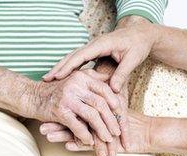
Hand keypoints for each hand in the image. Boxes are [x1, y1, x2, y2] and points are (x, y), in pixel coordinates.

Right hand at [30, 69, 123, 144]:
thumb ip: (93, 78)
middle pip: (100, 104)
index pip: (104, 89)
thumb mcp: (76, 78)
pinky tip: (89, 141)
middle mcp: (76, 85)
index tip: (121, 112)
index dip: (114, 101)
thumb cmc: (58, 89)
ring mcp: (67, 97)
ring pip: (92, 116)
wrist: (33, 96)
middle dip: (111, 120)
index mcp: (82, 76)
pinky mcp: (60, 110)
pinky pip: (77, 125)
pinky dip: (85, 135)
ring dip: (101, 130)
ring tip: (107, 138)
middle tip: (117, 131)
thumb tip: (112, 80)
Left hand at [40, 109, 153, 155]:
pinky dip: (80, 143)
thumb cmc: (129, 122)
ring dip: (63, 131)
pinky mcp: (110, 138)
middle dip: (58, 120)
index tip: (47, 110)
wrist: (148, 132)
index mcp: (99, 107)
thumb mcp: (112, 113)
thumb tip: (82, 101)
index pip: (79, 107)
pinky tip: (68, 145)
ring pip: (80, 128)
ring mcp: (104, 126)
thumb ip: (99, 107)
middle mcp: (100, 115)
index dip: (63, 108)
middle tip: (42, 122)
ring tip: (47, 134)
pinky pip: (93, 141)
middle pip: (76, 116)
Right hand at [43, 16, 158, 92]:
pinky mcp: (94, 51)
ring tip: (49, 78)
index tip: (57, 77)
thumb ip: (122, 74)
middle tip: (46, 79)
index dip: (68, 66)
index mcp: (101, 44)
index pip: (81, 56)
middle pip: (72, 55)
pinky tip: (64, 75)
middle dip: (59, 67)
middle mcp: (94, 44)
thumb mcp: (133, 59)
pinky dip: (70, 66)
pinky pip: (79, 59)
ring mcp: (93, 47)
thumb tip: (113, 90)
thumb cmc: (137, 45)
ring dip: (62, 67)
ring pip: (73, 57)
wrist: (140, 34)